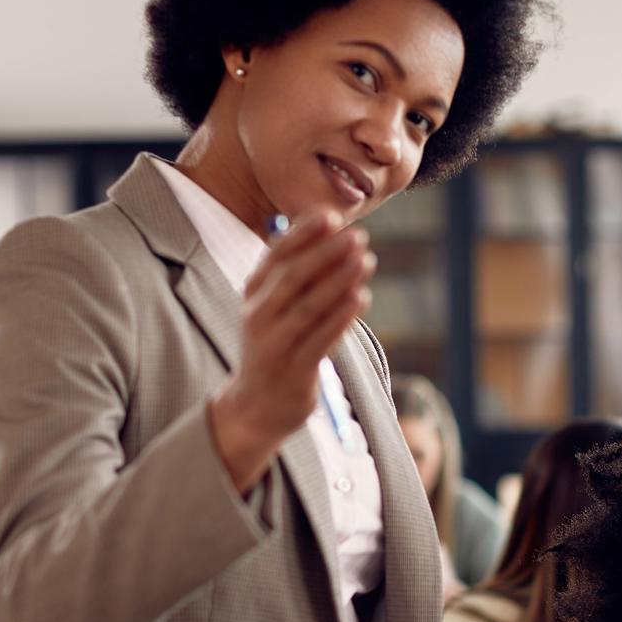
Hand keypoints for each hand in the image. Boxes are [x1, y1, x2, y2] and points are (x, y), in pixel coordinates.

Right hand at [208, 209, 377, 491]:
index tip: (332, 216)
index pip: (276, 255)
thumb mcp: (277, 306)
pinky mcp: (294, 369)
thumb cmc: (276, 345)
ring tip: (366, 260)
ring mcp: (274, 343)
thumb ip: (299, 274)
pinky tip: (362, 298)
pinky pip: (320, 339)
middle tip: (358, 235)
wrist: (257, 404)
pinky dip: (341, 317)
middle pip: (293, 277)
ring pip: (309, 306)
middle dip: (326, 253)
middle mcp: (259, 315)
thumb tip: (336, 235)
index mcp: (254, 292)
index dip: (303, 234)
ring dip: (339, 281)